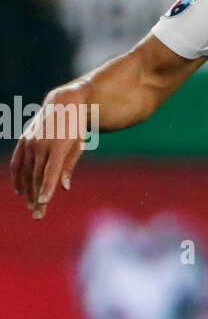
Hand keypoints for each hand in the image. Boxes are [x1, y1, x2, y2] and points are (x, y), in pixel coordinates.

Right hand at [10, 82, 91, 219]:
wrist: (62, 103)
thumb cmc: (75, 127)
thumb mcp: (78, 145)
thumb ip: (69, 166)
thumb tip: (64, 187)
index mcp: (57, 146)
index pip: (50, 172)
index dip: (46, 188)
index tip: (43, 202)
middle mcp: (40, 144)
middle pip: (37, 176)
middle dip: (37, 198)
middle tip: (38, 216)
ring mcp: (30, 142)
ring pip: (27, 172)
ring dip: (28, 191)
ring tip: (32, 207)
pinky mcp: (24, 140)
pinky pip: (18, 162)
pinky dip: (18, 176)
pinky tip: (20, 190)